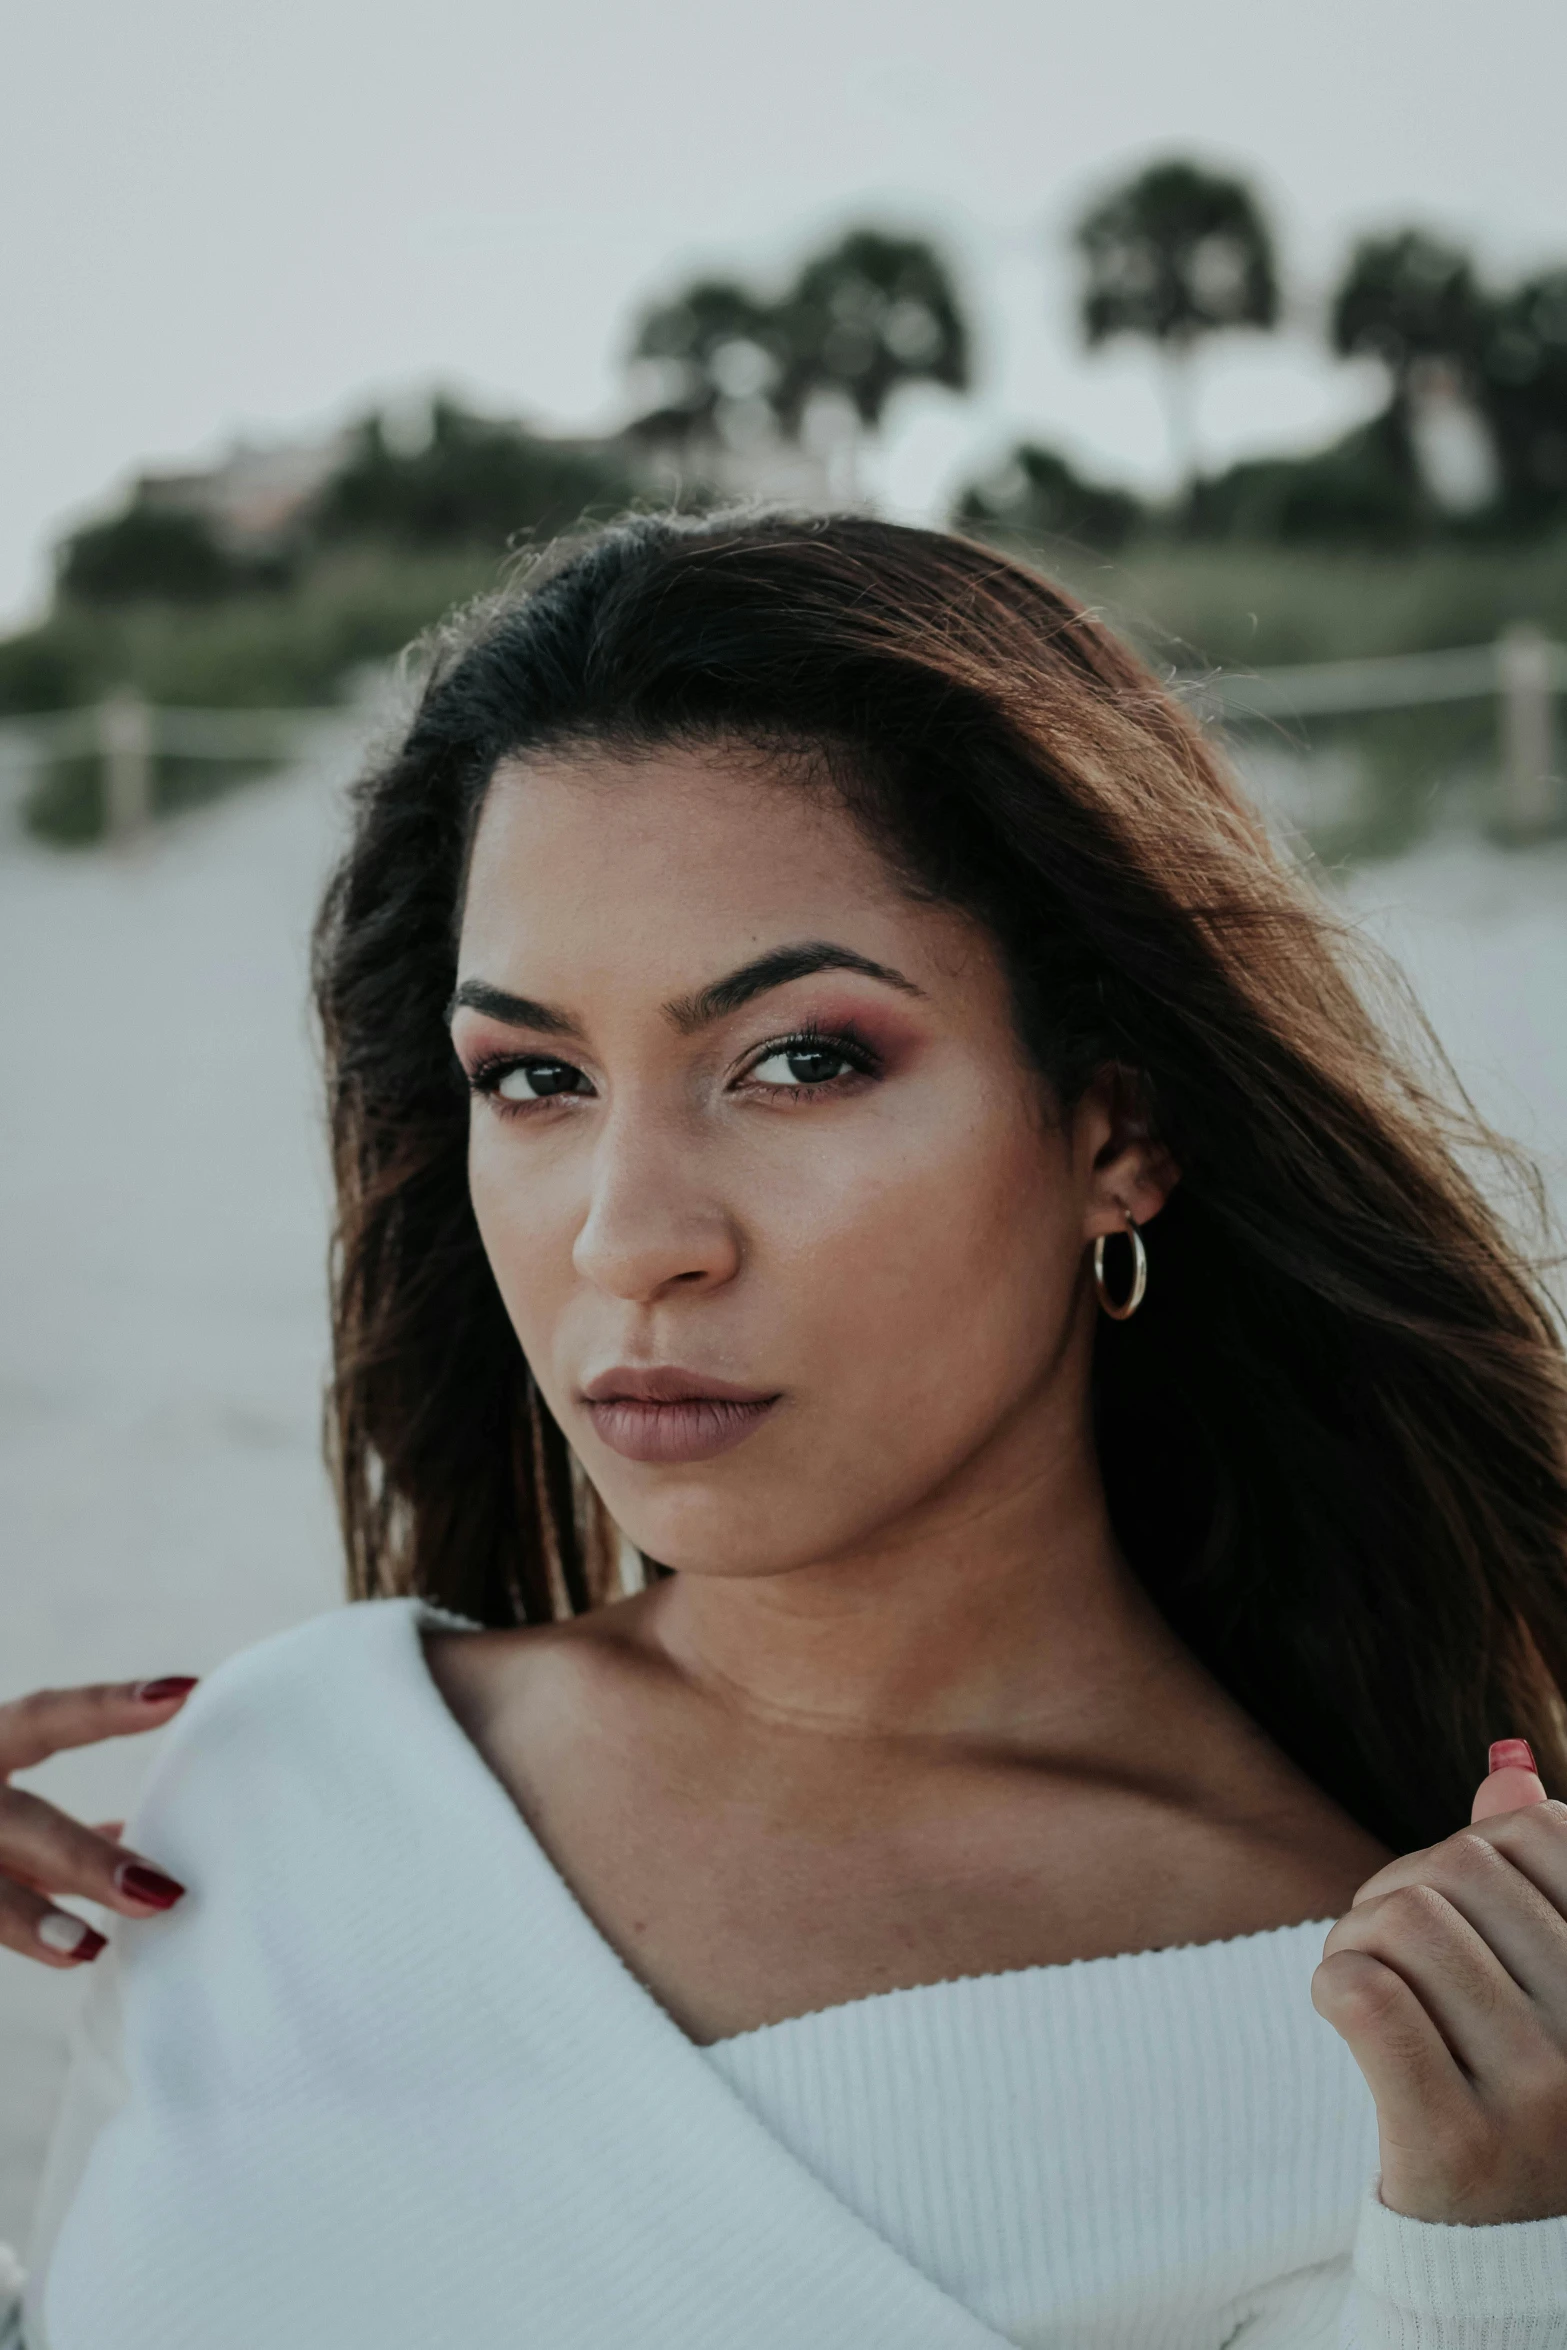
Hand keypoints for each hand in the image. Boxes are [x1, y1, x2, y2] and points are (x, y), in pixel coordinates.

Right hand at [0, 1677, 196, 1968]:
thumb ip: (48, 1826)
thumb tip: (131, 1836)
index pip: (45, 1716)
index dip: (109, 1705)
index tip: (183, 1691)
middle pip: (20, 1821)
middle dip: (85, 1860)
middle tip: (163, 1892)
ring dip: (32, 1919)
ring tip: (90, 1948)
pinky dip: (18, 1927)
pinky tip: (67, 1953)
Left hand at [1313, 1738, 1566, 2224]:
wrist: (1510, 2262)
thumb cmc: (1527, 2094)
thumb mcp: (1552, 1985)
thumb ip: (1539, 1883)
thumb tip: (1506, 1776)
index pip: (1538, 1836)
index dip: (1473, 1848)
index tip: (1455, 1902)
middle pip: (1459, 1867)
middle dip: (1400, 1888)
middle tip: (1387, 1949)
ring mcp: (1541, 2100)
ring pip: (1406, 1920)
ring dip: (1357, 1935)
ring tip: (1364, 1981)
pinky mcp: (1458, 2149)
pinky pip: (1367, 1997)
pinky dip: (1335, 1983)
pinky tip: (1342, 2012)